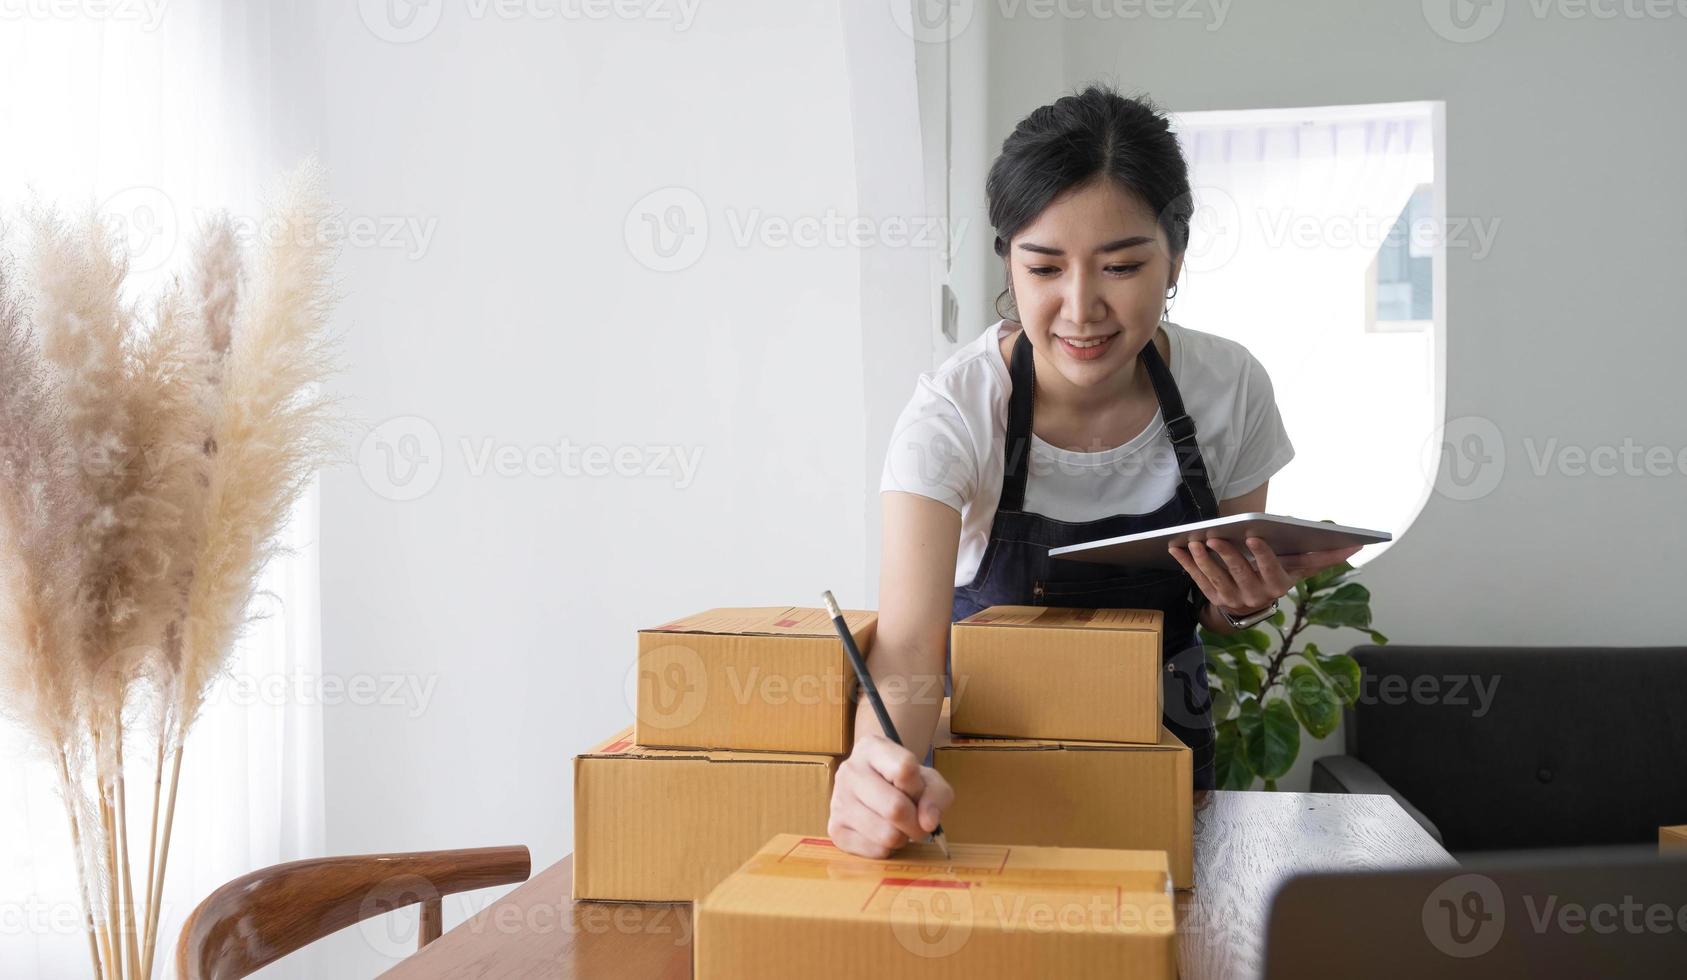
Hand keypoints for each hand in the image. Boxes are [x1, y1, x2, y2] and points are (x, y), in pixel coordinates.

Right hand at [828, 733, 953, 858]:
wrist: (875, 786)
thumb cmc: (905, 781)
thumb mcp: (929, 779)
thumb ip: (937, 796)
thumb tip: (927, 823)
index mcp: (872, 748)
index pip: (905, 769)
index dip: (920, 788)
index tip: (918, 792)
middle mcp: (849, 771)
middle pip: (896, 808)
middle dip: (916, 823)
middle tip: (917, 822)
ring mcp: (838, 800)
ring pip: (886, 834)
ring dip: (903, 837)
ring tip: (899, 827)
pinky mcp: (835, 829)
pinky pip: (875, 851)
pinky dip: (888, 849)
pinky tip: (883, 834)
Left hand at [1169, 536, 1361, 615]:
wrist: (1252, 606)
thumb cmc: (1278, 577)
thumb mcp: (1300, 569)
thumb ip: (1324, 557)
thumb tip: (1358, 544)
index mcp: (1277, 586)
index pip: (1271, 571)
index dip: (1262, 556)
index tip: (1253, 538)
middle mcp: (1254, 596)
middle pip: (1239, 575)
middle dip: (1227, 556)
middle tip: (1215, 537)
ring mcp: (1230, 599)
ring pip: (1215, 578)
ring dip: (1203, 561)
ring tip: (1195, 542)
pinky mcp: (1211, 597)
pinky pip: (1196, 580)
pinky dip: (1185, 564)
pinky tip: (1176, 548)